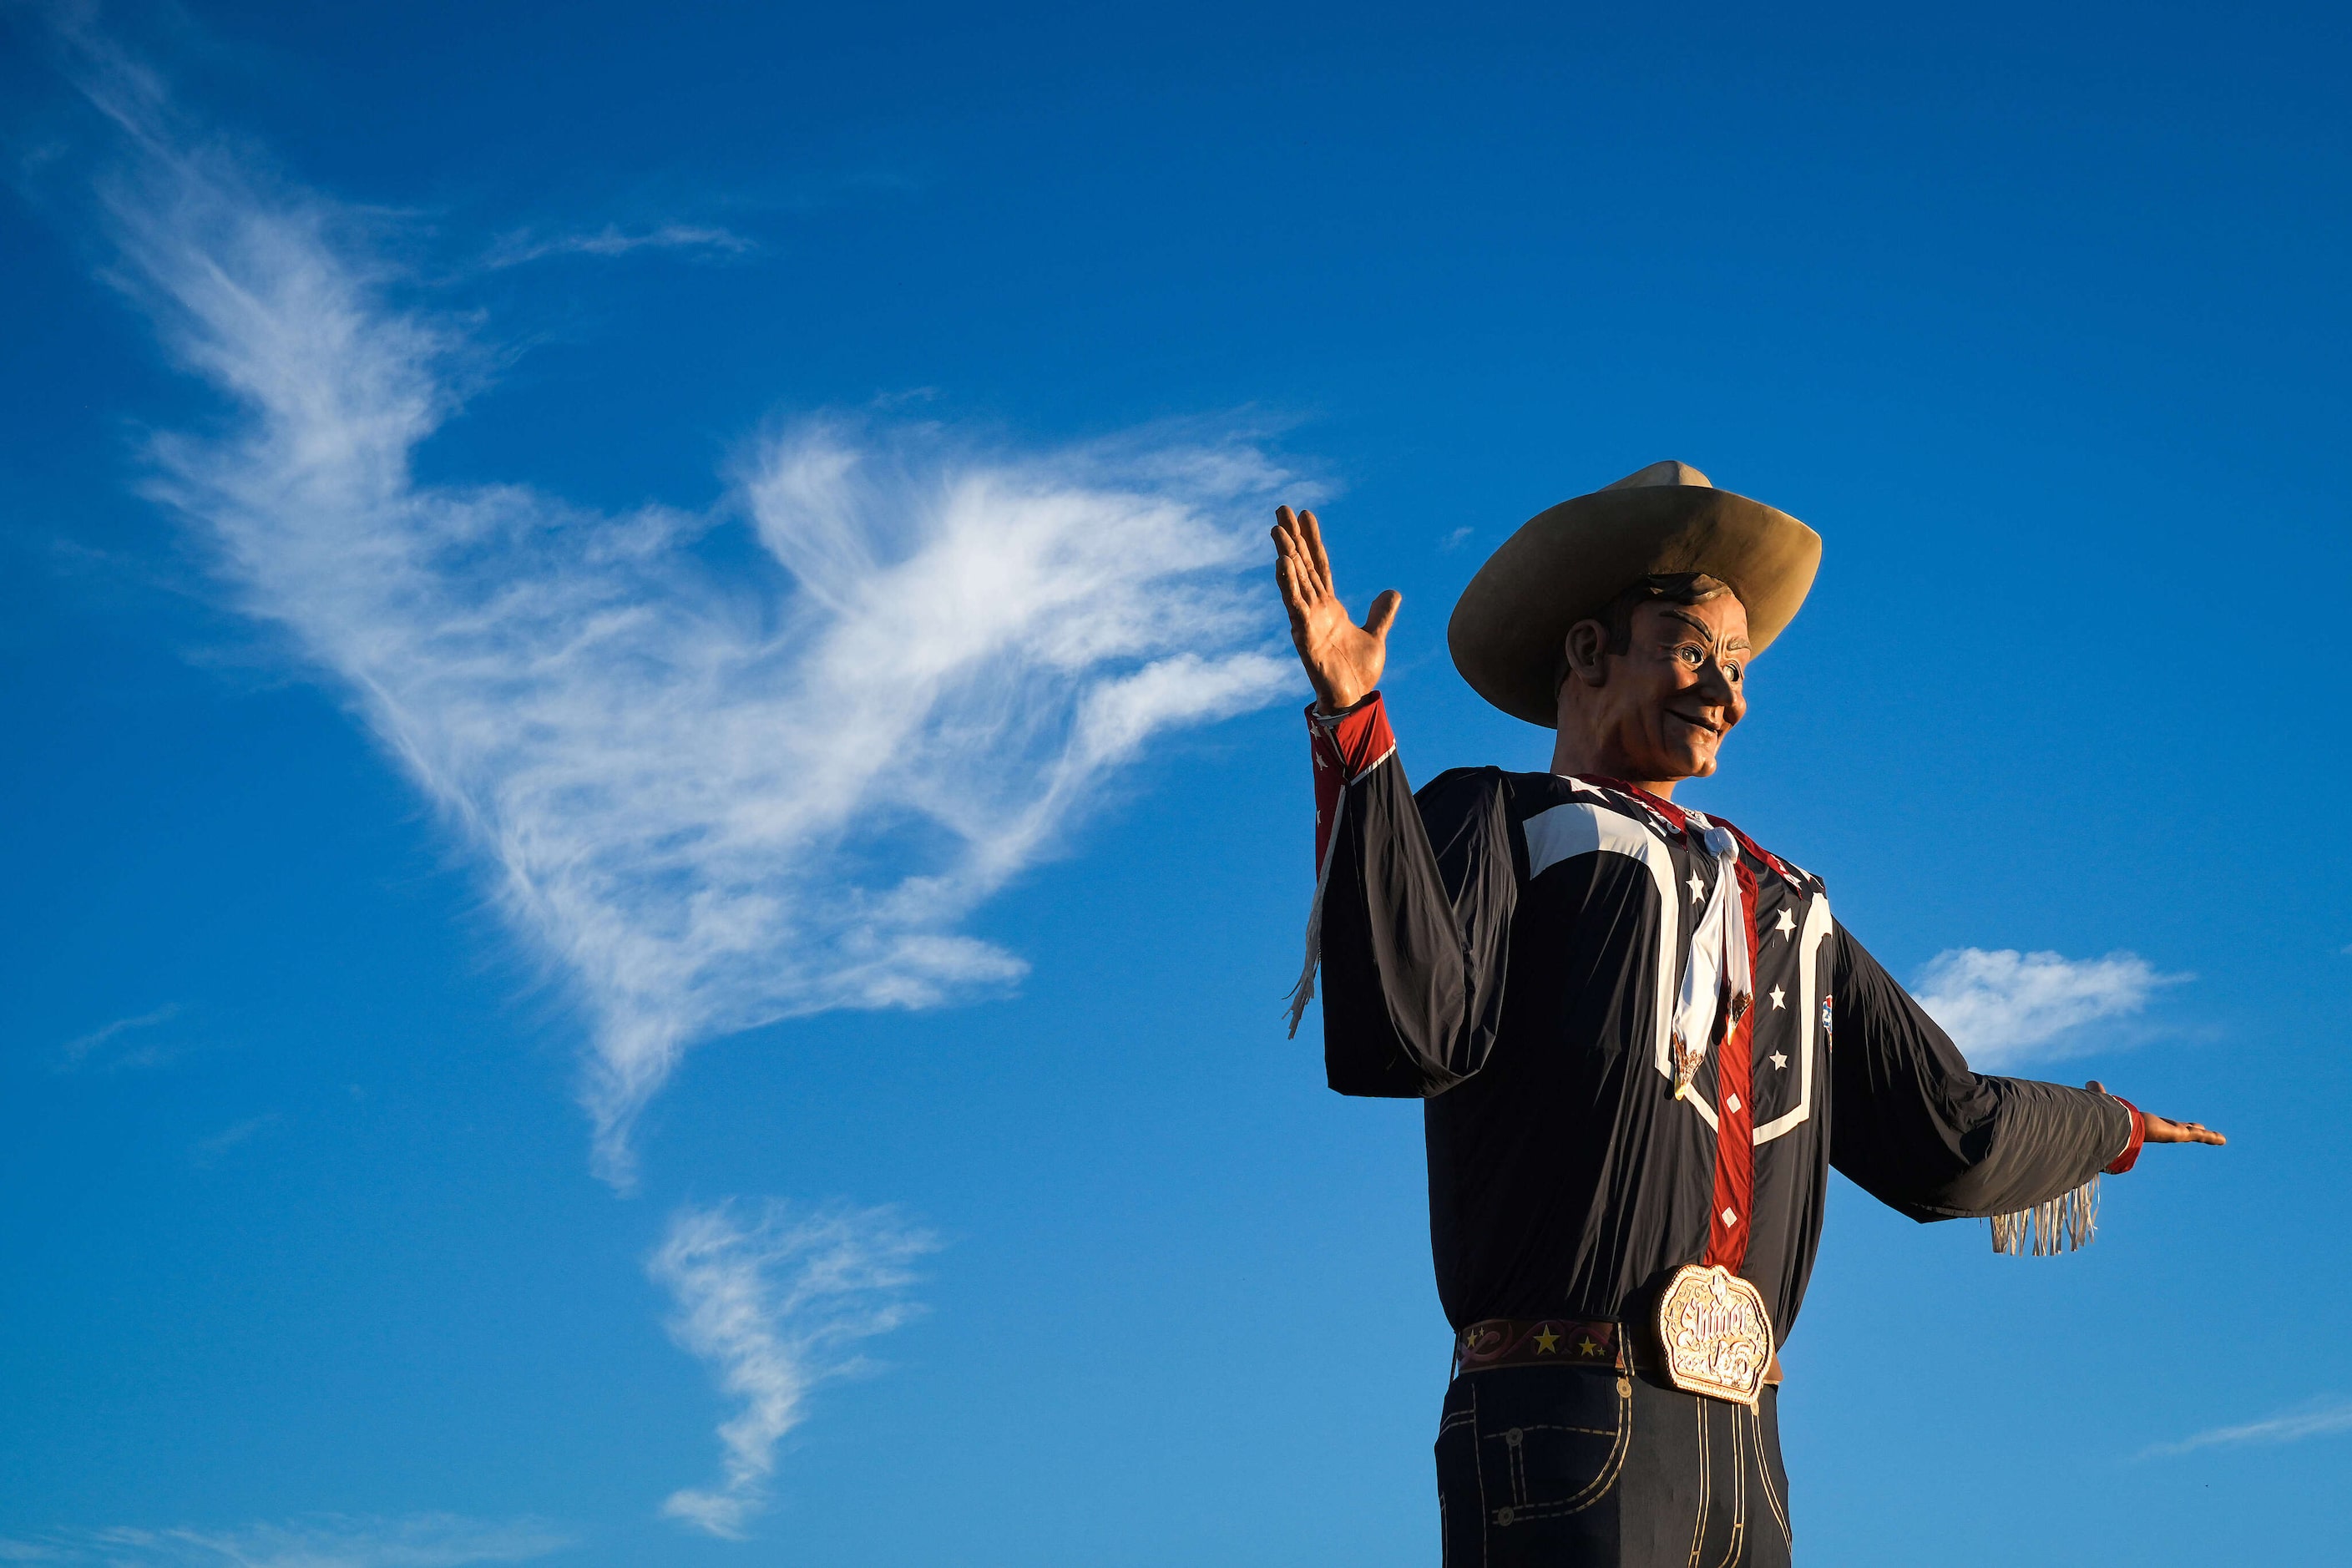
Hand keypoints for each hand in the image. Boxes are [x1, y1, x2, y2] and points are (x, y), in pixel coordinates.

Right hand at [1272, 505, 1400, 712]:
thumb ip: (1382, 614)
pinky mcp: (1303, 634)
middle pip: (1302, 565)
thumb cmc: (1358, 672)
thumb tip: (1392, 593)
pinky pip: (1294, 604)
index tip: (1305, 515)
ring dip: (1286, 554)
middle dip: (1292, 537)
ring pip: (1295, 580)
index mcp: (1330, 606)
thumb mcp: (1375, 636)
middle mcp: (1315, 608)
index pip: (1319, 565)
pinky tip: (1282, 562)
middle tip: (1281, 508)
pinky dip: (1288, 583)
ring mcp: (1307, 619)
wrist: (1353, 699)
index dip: (1313, 540)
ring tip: (1277, 529)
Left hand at [2086, 1081, 2225, 1145]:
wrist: (2115, 1131)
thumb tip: (2090, 1084)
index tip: (2173, 1124)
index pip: (2159, 1124)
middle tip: (2198, 1129)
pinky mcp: (2176, 1134)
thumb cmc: (2108, 1120)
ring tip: (2217, 1138)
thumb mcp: (2104, 1102)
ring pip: (2190, 1134)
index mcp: (2144, 1124)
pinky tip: (2222, 1139)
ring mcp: (2169, 1134)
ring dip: (2203, 1135)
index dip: (2167, 1123)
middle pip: (2177, 1130)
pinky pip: (2197, 1136)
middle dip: (2187, 1129)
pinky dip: (2210, 1137)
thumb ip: (2098, 1094)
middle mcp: (2159, 1131)